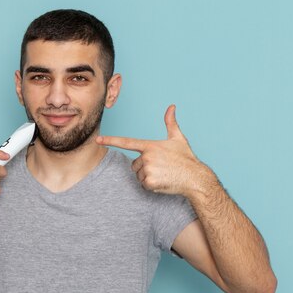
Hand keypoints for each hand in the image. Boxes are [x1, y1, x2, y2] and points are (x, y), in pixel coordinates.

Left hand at [96, 105, 211, 195]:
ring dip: (148, 177)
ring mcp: (148, 169)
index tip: (98, 140)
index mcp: (150, 146)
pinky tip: (163, 181)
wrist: (194, 178)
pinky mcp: (150, 182)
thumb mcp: (178, 138)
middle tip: (161, 167)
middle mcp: (147, 157)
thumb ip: (171, 123)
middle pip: (135, 164)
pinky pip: (143, 184)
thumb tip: (171, 107)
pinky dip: (152, 185)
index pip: (127, 142)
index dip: (111, 140)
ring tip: (163, 174)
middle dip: (145, 167)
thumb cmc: (186, 158)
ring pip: (139, 175)